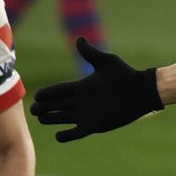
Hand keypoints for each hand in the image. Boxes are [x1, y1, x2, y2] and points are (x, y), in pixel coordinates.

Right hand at [30, 37, 163, 141]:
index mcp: (81, 87)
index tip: (37, 94)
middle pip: (56, 105)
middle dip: (44, 107)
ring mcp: (87, 114)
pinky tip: (58, 135)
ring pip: (62, 118)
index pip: (59, 90)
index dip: (47, 93)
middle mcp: (81, 101)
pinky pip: (76, 132)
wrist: (141, 93)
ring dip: (51, 120)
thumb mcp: (106, 62)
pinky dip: (67, 135)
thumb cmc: (126, 76)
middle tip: (33, 110)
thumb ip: (91, 53)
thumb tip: (79, 39)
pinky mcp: (94, 125)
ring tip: (41, 119)